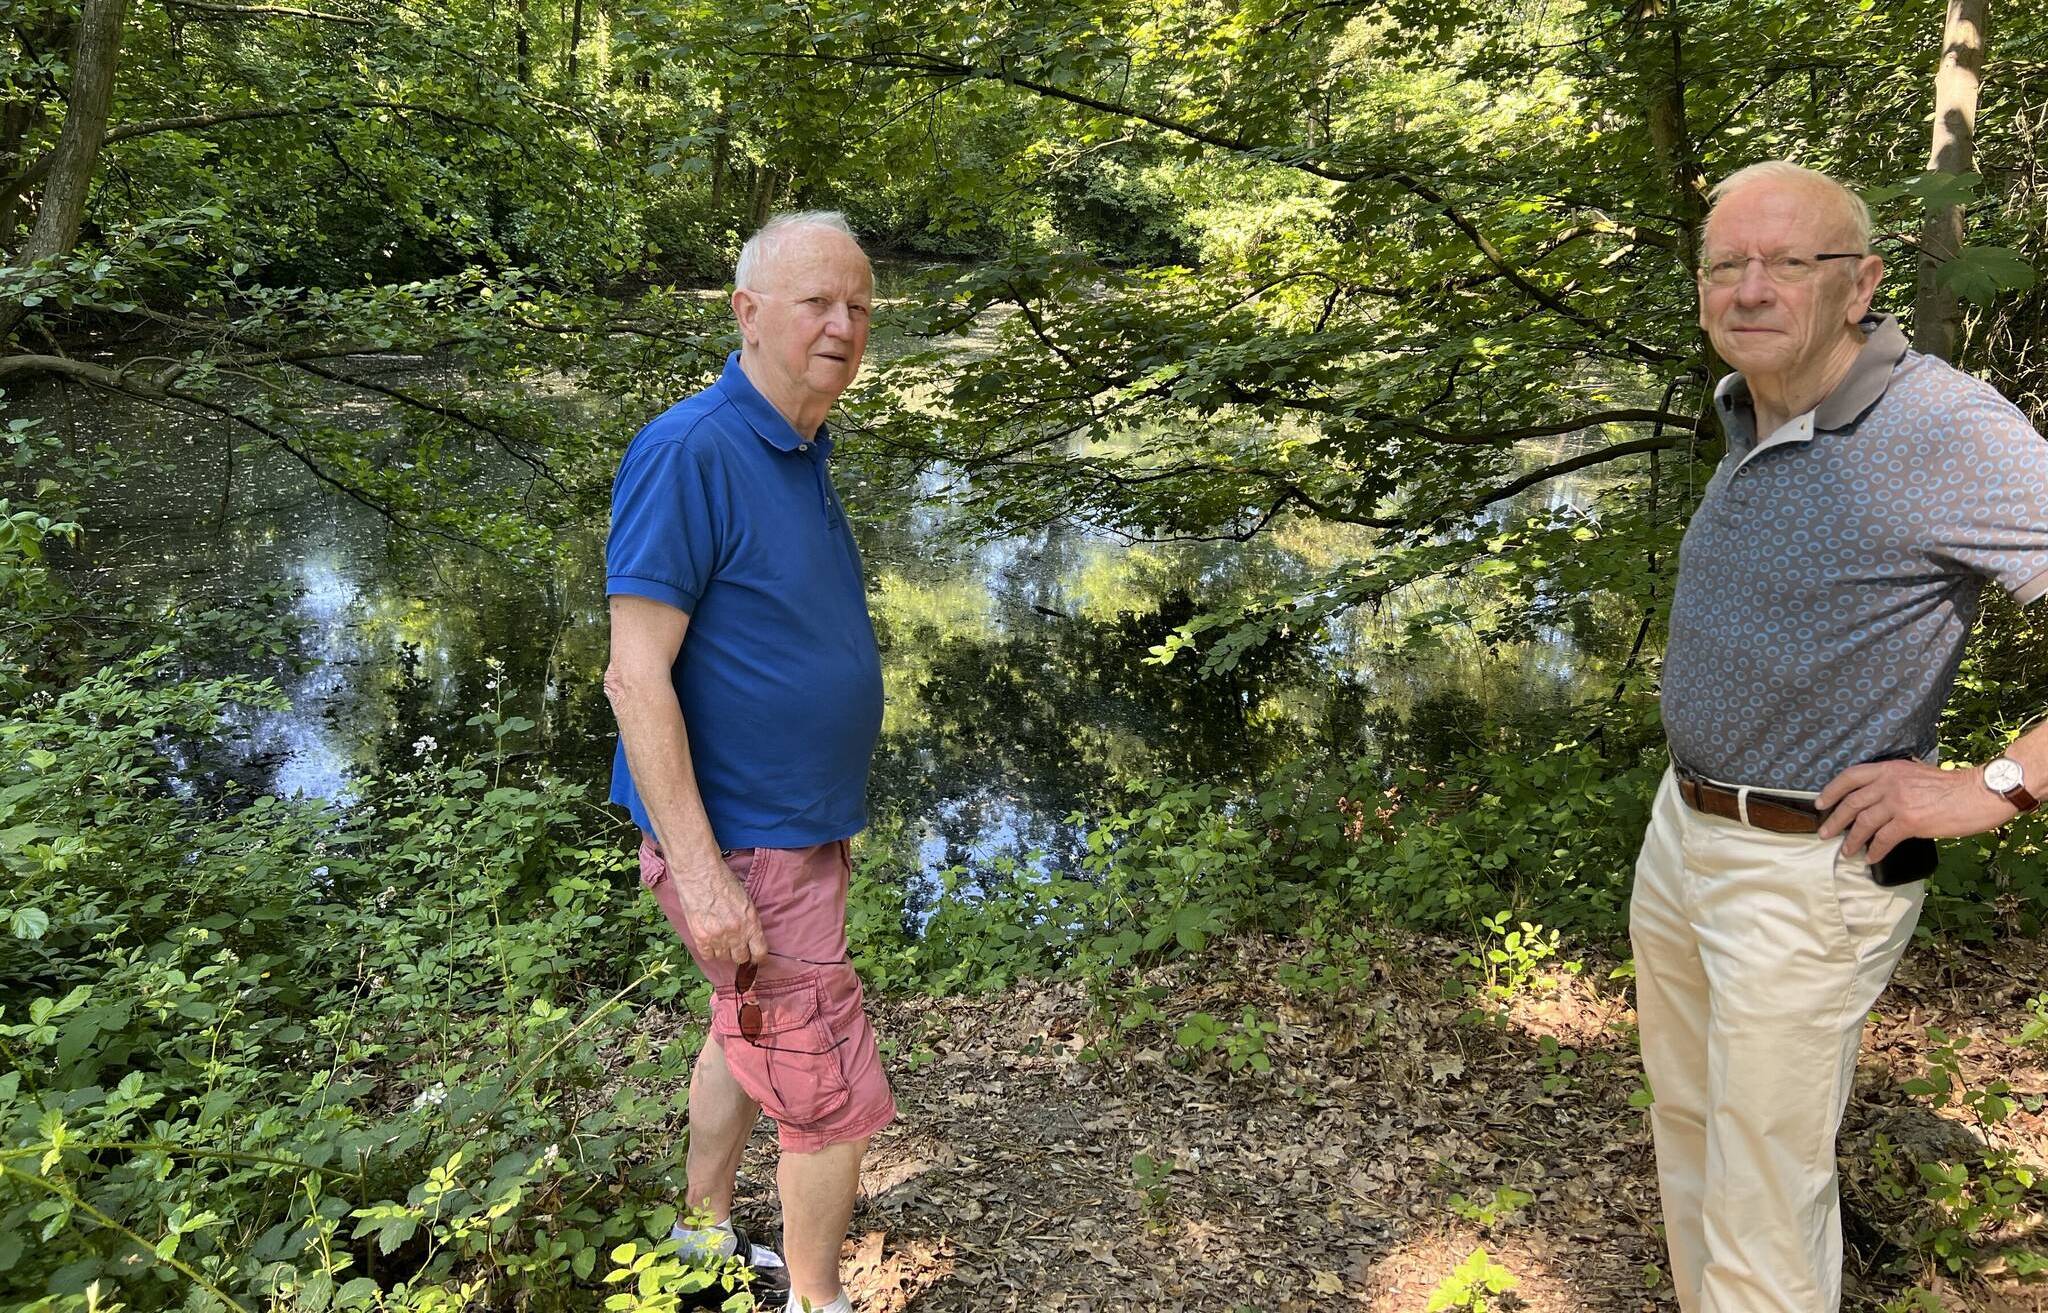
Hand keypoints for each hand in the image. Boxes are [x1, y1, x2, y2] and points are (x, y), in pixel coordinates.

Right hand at [674, 860, 766, 964]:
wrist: (700, 874)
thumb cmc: (723, 881)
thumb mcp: (746, 900)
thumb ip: (749, 921)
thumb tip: (750, 937)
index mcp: (751, 922)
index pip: (760, 952)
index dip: (758, 957)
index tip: (755, 956)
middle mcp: (736, 933)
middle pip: (741, 958)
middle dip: (740, 953)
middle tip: (736, 947)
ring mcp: (718, 937)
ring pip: (724, 958)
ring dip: (724, 952)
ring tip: (721, 940)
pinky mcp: (701, 938)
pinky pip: (708, 956)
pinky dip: (710, 951)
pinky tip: (710, 941)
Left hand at [1815, 758, 2015, 860]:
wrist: (1978, 793)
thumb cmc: (1953, 786)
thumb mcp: (1917, 773)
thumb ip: (1897, 782)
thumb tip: (1881, 797)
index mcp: (1890, 769)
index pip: (1850, 776)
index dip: (1832, 791)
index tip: (1820, 803)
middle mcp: (1889, 783)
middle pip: (1852, 803)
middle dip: (1834, 820)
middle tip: (1824, 833)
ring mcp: (1897, 802)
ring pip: (1863, 823)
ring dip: (1851, 840)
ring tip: (1845, 851)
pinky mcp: (1909, 822)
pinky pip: (1883, 840)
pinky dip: (1874, 851)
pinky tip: (1870, 858)